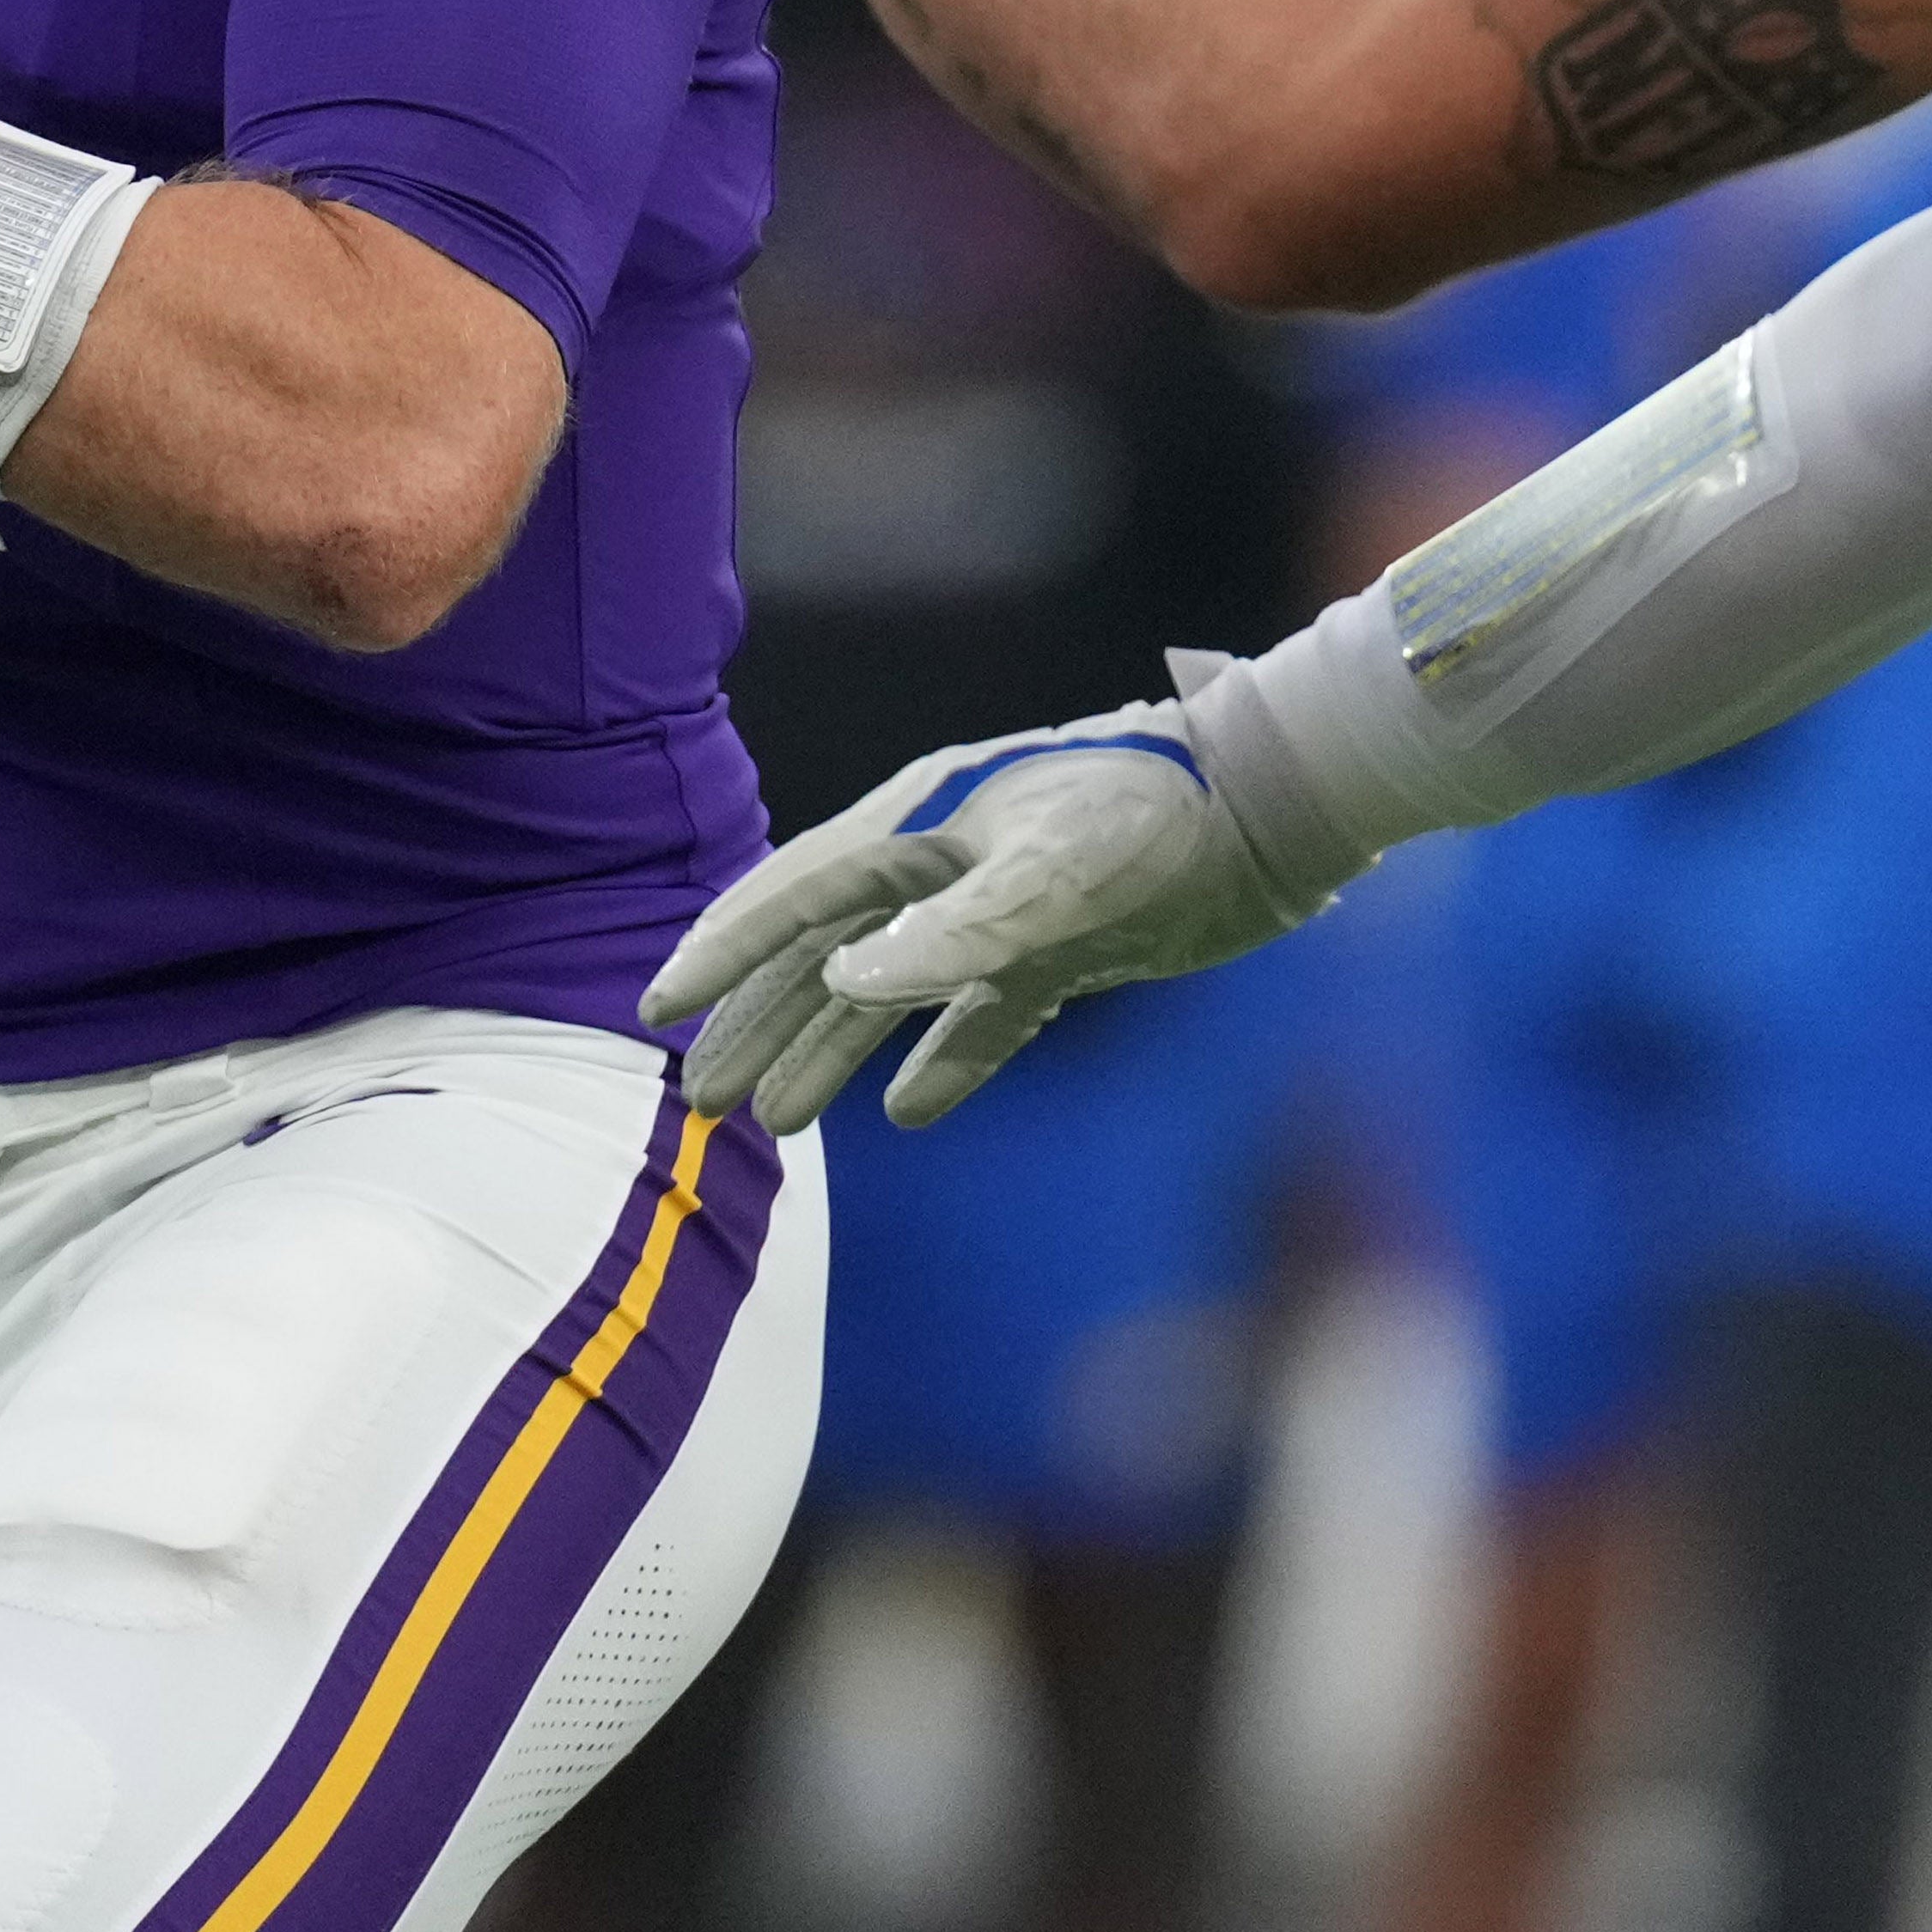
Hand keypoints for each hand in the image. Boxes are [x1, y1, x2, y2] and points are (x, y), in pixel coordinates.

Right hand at [640, 670, 1315, 1130]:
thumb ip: (950, 933)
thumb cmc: (1158, 818)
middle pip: (821, 954)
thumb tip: (839, 982)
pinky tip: (909, 1111)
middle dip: (756, 1022)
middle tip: (702, 1098)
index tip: (658, 1011)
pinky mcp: (1060, 952)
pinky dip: (942, 1062)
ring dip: (829, 1052)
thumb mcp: (1053, 875)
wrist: (1273, 810)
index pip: (792, 899)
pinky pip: (979, 1020)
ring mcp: (999, 912)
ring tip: (779, 1121)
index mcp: (919, 829)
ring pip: (886, 992)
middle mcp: (943, 868)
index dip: (720, 953)